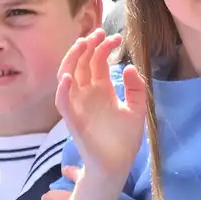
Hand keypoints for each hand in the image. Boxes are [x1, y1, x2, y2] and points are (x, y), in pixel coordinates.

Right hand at [56, 29, 145, 179]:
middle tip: (98, 34)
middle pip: (80, 64)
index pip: (97, 62)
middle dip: (87, 47)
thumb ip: (136, 89)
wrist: (118, 166)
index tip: (116, 38)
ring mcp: (78, 106)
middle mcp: (87, 94)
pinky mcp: (73, 121)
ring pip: (67, 77)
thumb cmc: (124, 140)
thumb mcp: (137, 110)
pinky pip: (63, 103)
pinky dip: (62, 90)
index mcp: (101, 89)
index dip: (104, 47)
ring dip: (71, 60)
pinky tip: (68, 78)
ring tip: (81, 45)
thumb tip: (130, 67)